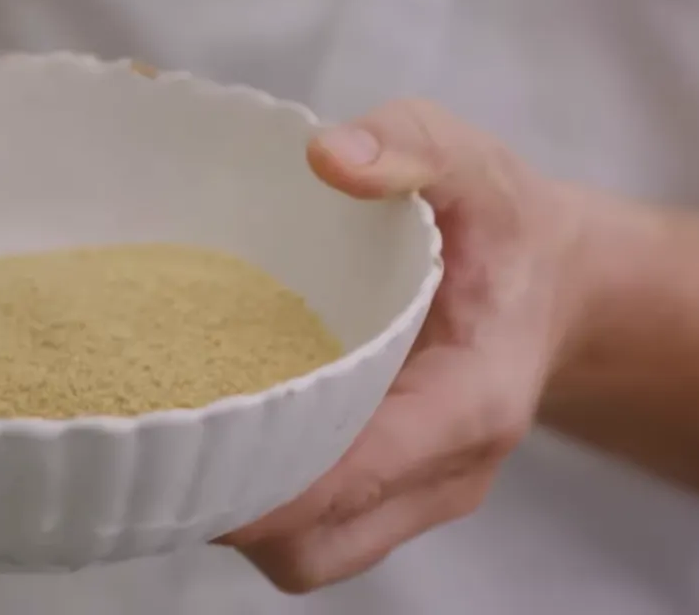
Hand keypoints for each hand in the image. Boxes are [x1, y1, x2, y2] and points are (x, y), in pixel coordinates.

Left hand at [218, 100, 589, 592]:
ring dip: (240, 518)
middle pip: (321, 542)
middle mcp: (447, 472)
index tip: (184, 459)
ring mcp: (422, 495)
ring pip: (314, 553)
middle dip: (233, 511)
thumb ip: (410, 144)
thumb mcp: (470, 161)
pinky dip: (265, 505)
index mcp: (470, 401)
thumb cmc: (503, 226)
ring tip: (171, 448)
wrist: (550, 283)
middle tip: (149, 448)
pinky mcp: (395, 495)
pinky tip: (217, 443)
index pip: (359, 473)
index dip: (270, 482)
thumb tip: (328, 157)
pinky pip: (320, 532)